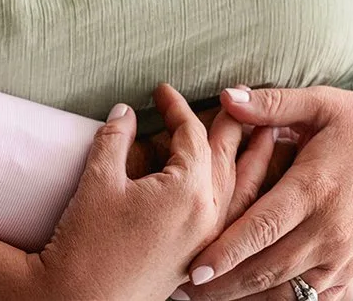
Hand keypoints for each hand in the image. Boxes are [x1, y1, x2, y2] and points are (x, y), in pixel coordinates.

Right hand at [33, 85, 235, 300]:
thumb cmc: (86, 245)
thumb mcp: (98, 180)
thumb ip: (115, 137)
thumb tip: (125, 112)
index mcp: (189, 191)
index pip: (192, 135)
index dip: (177, 107)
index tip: (162, 91)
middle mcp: (207, 216)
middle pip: (228, 159)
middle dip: (233, 126)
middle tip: (237, 100)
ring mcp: (205, 242)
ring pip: (240, 191)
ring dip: (252, 160)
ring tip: (265, 136)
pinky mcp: (195, 260)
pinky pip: (231, 218)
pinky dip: (243, 194)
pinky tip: (242, 188)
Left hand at [185, 86, 352, 300]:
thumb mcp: (324, 105)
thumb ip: (273, 104)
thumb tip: (226, 97)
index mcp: (316, 186)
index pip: (262, 228)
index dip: (225, 252)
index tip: (193, 268)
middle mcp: (331, 227)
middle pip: (268, 268)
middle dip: (224, 284)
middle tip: (186, 290)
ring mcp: (346, 253)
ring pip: (289, 288)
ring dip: (250, 296)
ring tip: (212, 297)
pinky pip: (316, 294)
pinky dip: (286, 298)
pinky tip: (259, 298)